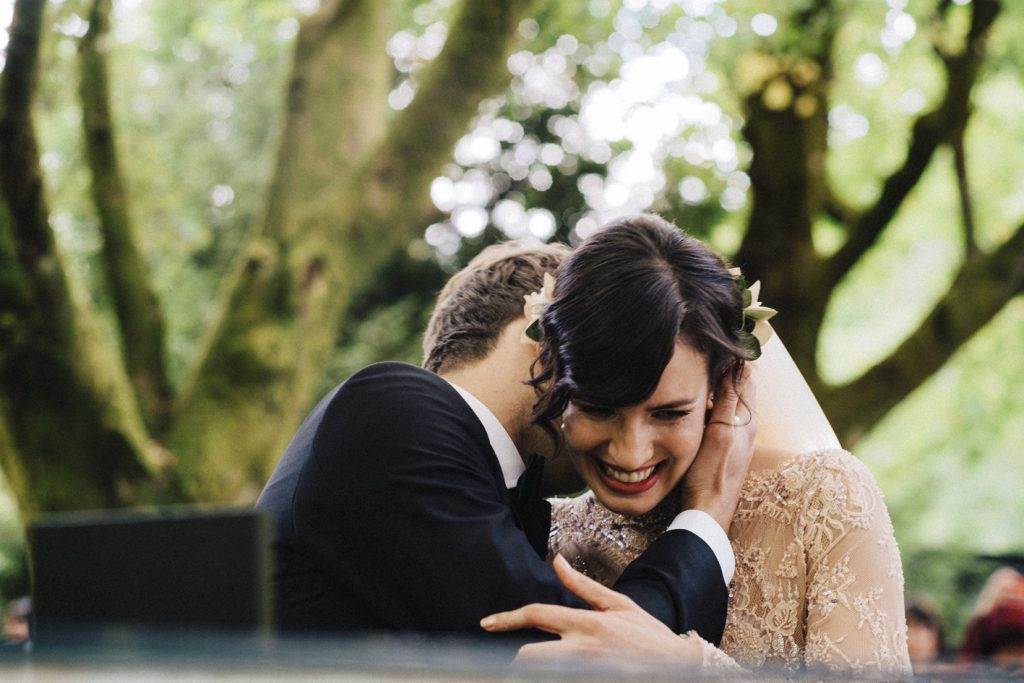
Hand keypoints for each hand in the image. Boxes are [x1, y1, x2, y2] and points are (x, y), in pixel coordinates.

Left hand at [480, 554, 701, 668]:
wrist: (681, 670)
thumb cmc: (650, 637)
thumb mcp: (619, 605)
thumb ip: (582, 586)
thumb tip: (556, 560)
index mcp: (587, 623)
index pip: (537, 615)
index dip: (507, 618)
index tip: (487, 623)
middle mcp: (582, 650)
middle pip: (528, 657)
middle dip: (517, 661)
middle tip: (513, 664)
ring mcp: (585, 673)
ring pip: (539, 674)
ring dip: (532, 672)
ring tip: (530, 670)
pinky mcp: (589, 682)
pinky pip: (557, 682)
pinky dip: (549, 678)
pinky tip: (555, 674)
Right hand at [682, 364, 756, 533]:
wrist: (707, 513)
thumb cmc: (710, 474)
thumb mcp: (720, 431)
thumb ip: (731, 399)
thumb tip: (742, 365)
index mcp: (747, 420)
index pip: (745, 379)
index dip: (736, 361)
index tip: (725, 341)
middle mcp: (746, 429)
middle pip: (740, 390)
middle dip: (729, 371)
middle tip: (713, 351)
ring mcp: (737, 441)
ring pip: (731, 405)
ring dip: (722, 388)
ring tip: (707, 372)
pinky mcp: (726, 451)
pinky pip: (724, 419)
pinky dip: (716, 407)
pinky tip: (704, 407)